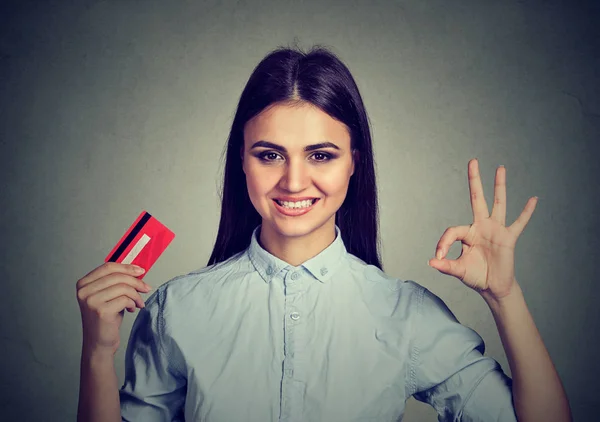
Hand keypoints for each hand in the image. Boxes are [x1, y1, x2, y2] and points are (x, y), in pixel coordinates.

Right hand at [76, 262, 151, 355]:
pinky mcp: (101, 311)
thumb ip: (116, 281)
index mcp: (83, 284)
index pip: (108, 267)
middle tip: (146, 288)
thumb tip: (136, 269)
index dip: (127, 267)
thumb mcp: (108, 295)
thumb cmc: (106, 318)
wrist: (99, 343)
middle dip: (136, 281)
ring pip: (123, 287)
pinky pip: (125, 299)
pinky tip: (131, 309)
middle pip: (117, 276)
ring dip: (136, 295)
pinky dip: (133, 303)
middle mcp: (84, 291)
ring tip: (138, 302)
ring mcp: (91, 301)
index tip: (140, 271)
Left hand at [427, 159, 537, 299]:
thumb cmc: (475, 276)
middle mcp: (481, 226)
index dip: (443, 243)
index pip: (452, 231)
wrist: (493, 287)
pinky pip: (519, 223)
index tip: (438, 256)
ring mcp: (496, 230)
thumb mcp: (458, 270)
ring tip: (500, 168)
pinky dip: (526, 212)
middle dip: (474, 180)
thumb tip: (430, 261)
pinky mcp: (509, 238)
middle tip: (473, 161)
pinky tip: (533, 199)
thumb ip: (445, 266)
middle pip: (477, 198)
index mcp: (467, 233)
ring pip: (499, 203)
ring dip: (499, 186)